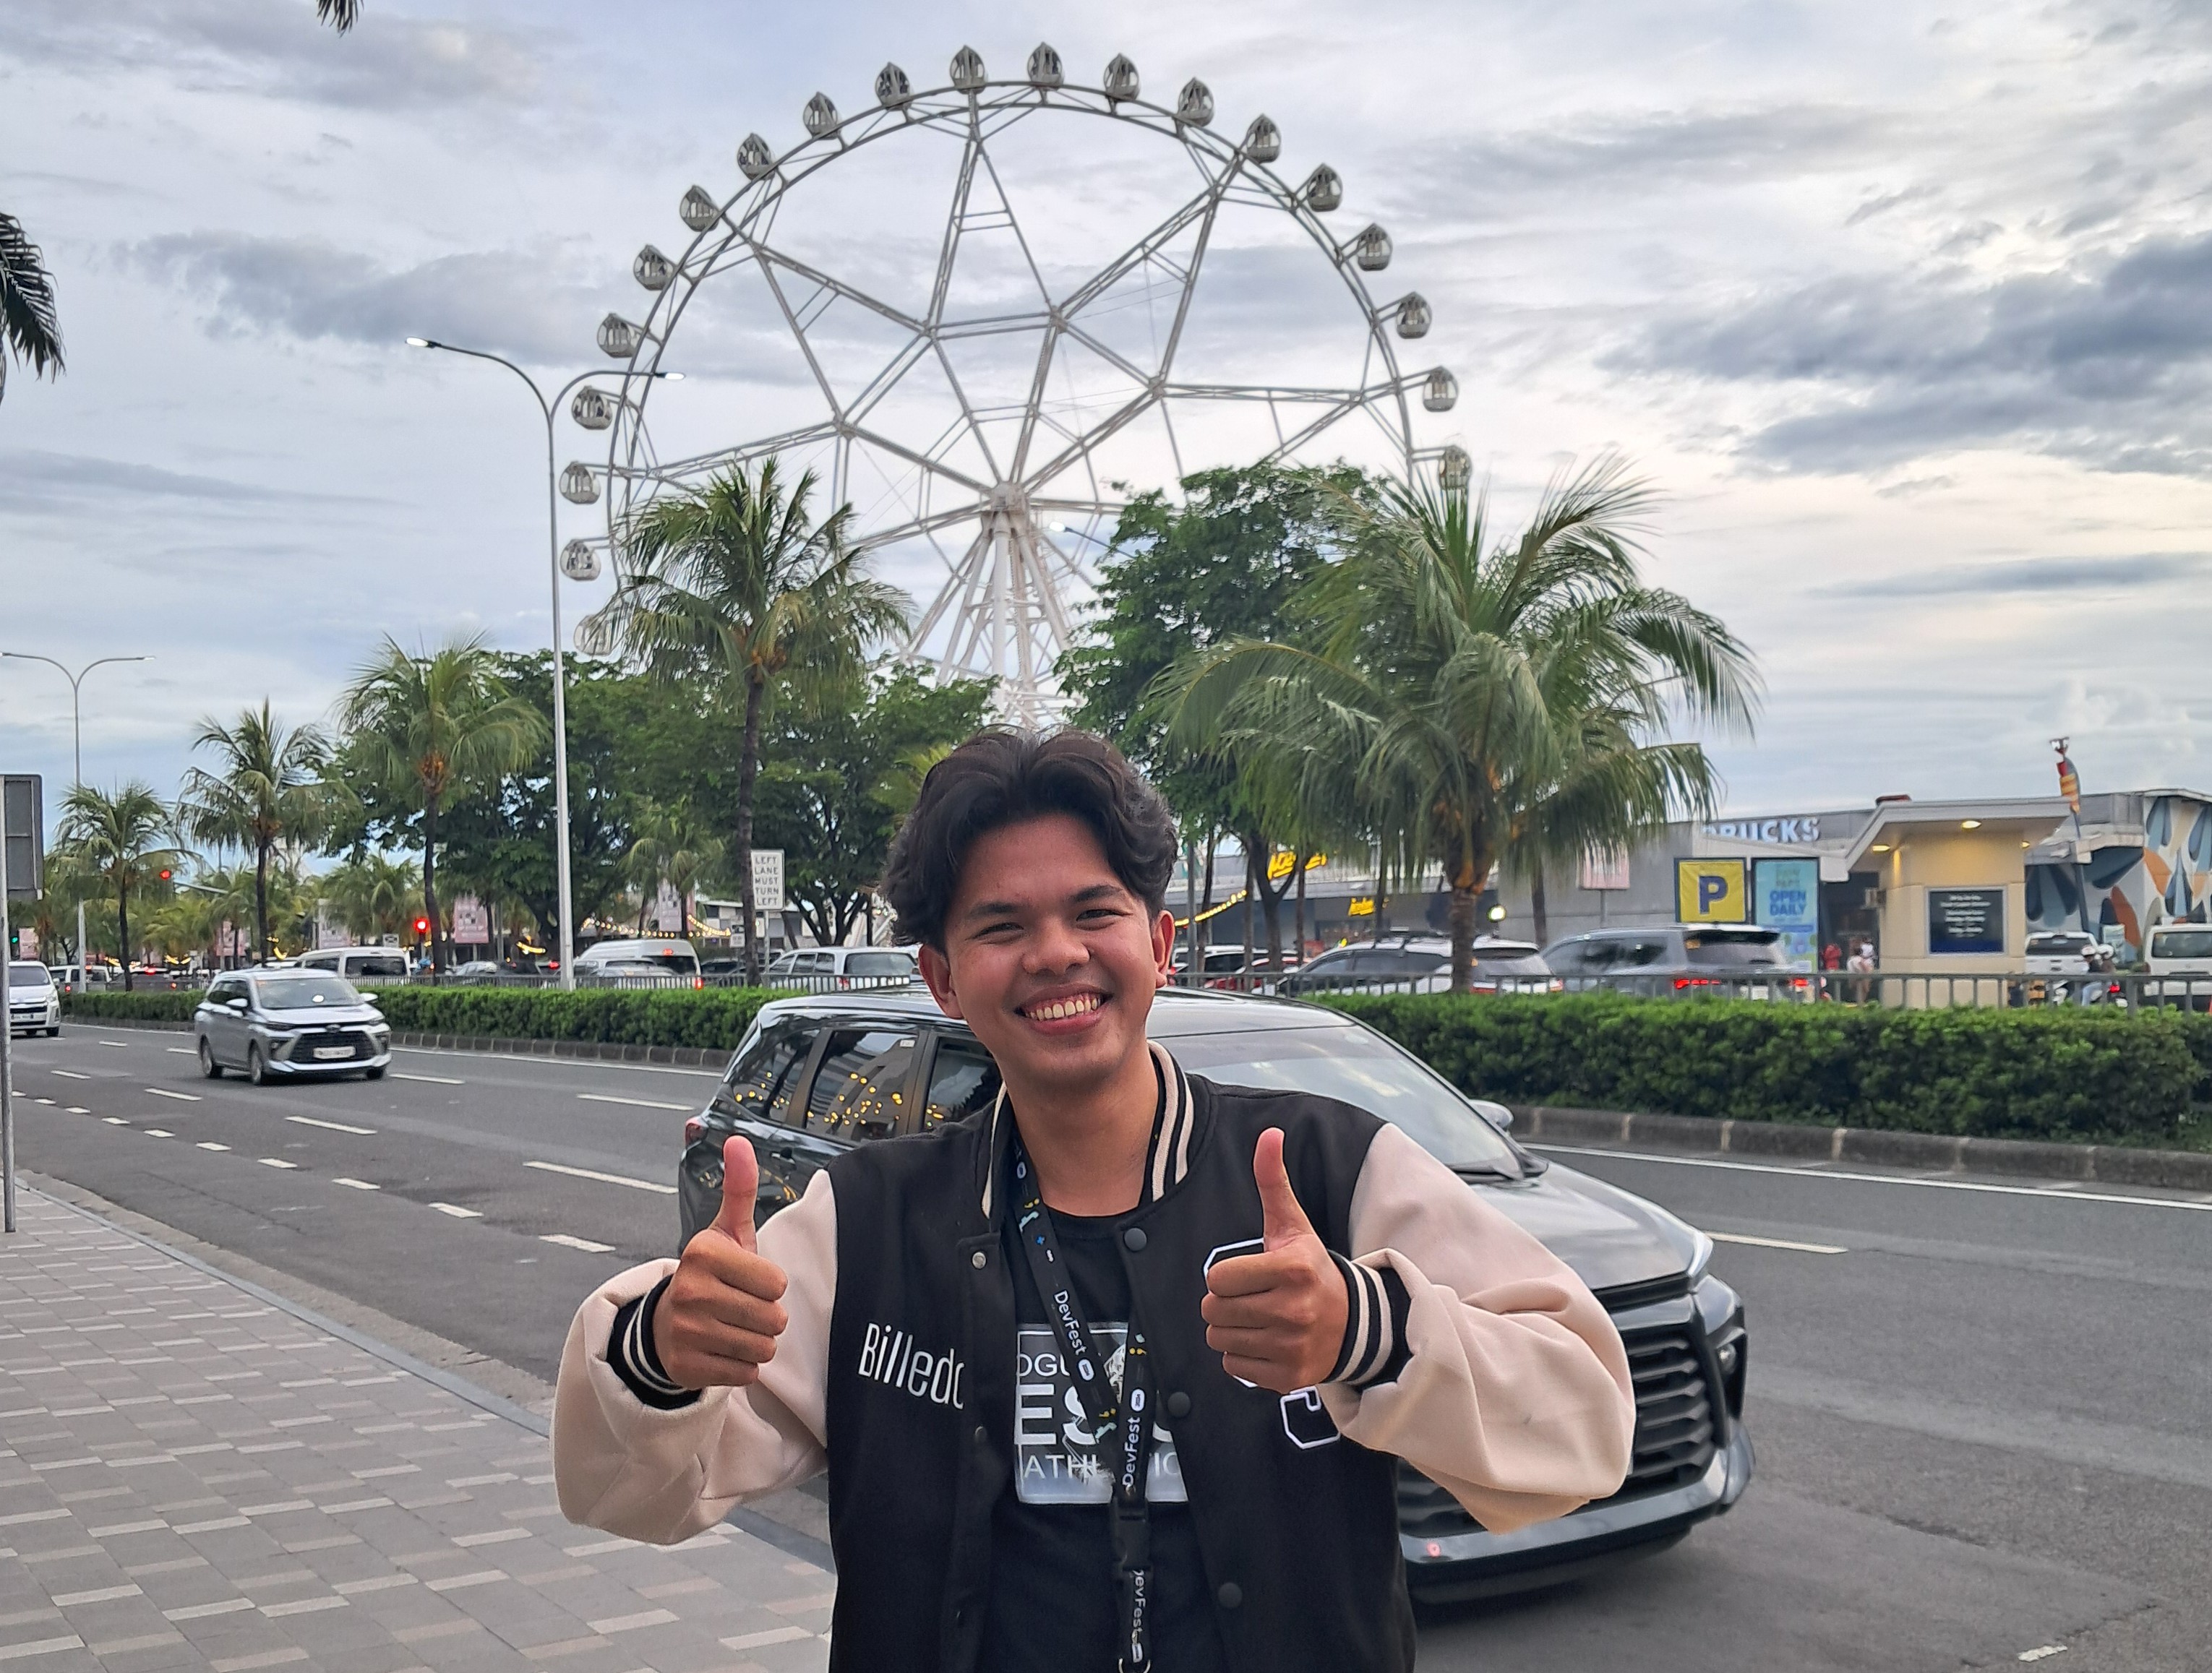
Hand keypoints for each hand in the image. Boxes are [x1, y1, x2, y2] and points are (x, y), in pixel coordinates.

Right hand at [652, 1136, 789, 1389]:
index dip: (770, 1285)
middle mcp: (690, 1291)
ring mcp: (685, 1332)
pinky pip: (746, 1373)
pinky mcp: (686, 1367)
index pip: (777, 1283)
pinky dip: (742, 1366)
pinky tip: (722, 1350)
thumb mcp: (725, 1231)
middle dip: (767, 1317)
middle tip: (742, 1308)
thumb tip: (738, 1139)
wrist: (666, 1324)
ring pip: (762, 1348)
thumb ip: (739, 1188)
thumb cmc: (711, 1274)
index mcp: (703, 1253)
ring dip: (757, 1342)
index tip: (747, 1280)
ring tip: (733, 1328)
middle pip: (773, 1318)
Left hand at [1200, 1128, 1347, 1392]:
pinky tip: (1266, 1342)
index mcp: (1293, 1268)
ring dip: (1231, 1330)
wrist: (1353, 1324)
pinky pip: (1234, 1367)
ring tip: (1258, 1319)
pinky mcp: (1290, 1377)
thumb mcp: (1293, 1225)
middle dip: (1223, 1304)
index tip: (1249, 1274)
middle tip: (1250, 1298)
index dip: (1225, 1276)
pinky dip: (1242, 1357)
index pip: (1218, 1279)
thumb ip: (1274, 1181)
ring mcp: (1293, 1346)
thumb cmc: (1311, 1269)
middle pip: (1214, 1311)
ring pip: (1220, 1340)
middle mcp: (1295, 1310)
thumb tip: (1270, 1134)